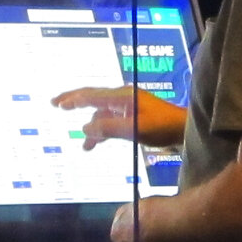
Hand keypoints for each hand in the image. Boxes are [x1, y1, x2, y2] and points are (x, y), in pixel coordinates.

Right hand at [51, 86, 186, 148]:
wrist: (185, 130)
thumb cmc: (163, 127)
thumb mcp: (135, 129)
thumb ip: (109, 128)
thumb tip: (84, 128)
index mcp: (123, 96)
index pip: (92, 95)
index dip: (73, 99)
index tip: (57, 104)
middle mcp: (124, 99)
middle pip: (94, 98)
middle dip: (75, 102)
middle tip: (56, 105)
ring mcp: (129, 108)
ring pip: (102, 115)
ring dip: (92, 128)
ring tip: (85, 146)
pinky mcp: (134, 119)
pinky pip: (111, 122)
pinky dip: (102, 131)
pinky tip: (97, 143)